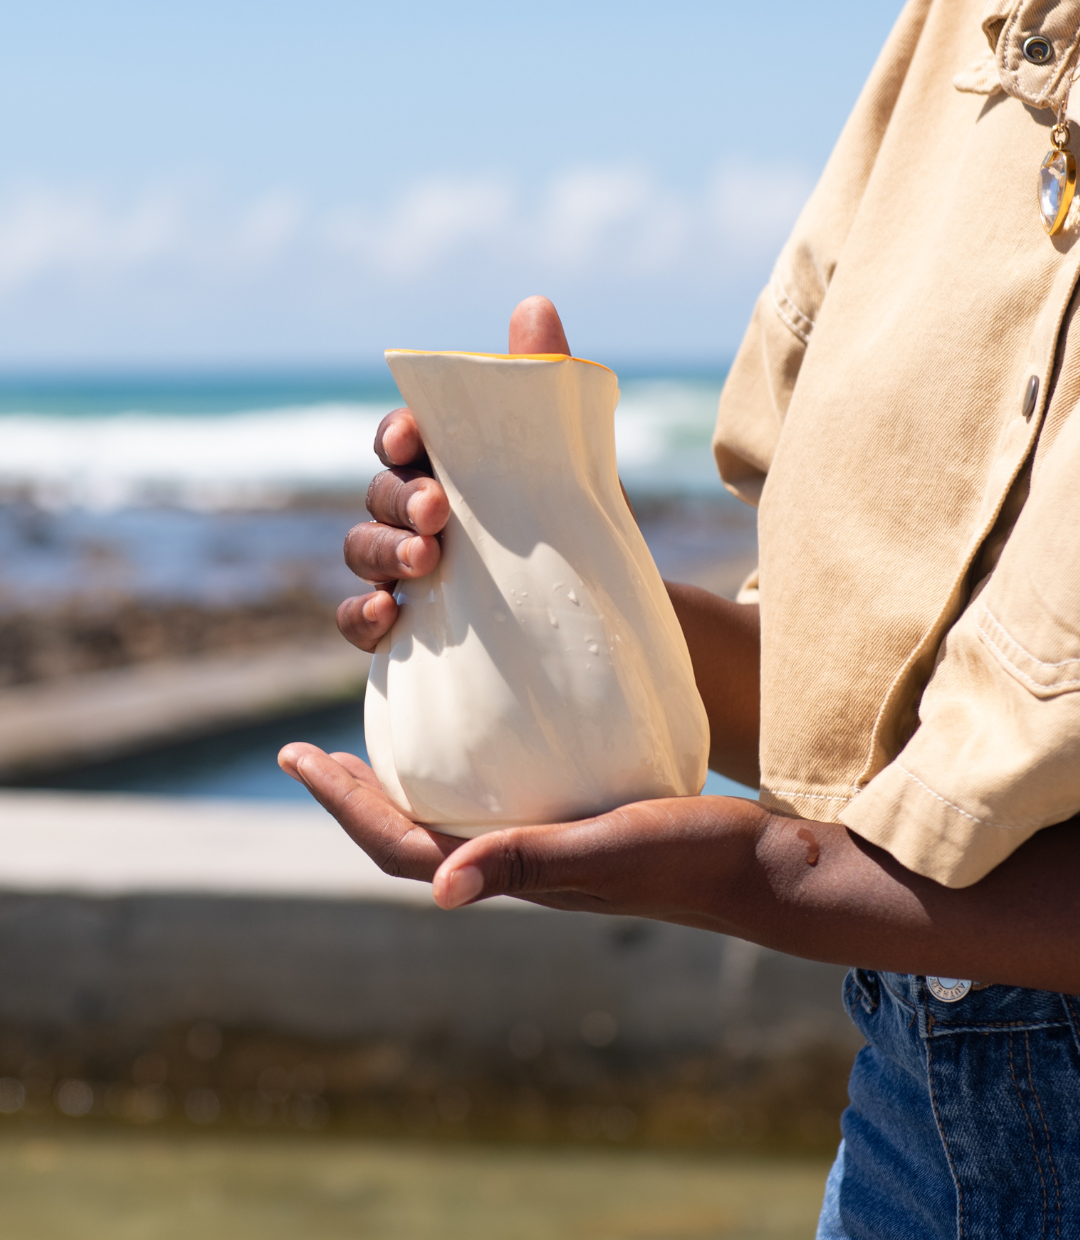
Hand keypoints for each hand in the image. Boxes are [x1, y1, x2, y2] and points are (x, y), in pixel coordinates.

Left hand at [278, 740, 1079, 994]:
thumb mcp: (614, 844)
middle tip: (308, 751)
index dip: (342, 803)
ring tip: (372, 741)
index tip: (294, 754)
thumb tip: (441, 888)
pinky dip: (457, 770)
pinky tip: (469, 736)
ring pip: (446, 818)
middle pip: (408, 834)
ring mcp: (545, 847)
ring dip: (397, 784)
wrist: (763, 865)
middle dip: (352, 794)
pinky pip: (492, 800)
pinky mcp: (575, 825)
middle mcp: (516, 864)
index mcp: (512, 872)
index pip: (400, 843)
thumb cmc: (693, 852)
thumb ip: (532, 859)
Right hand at [337, 296, 570, 652]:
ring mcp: (402, 570)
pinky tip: (386, 614)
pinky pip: (356, 621)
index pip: (401, 439)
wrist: (606, 611)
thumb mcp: (570, 457)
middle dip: (401, 498)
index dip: (398, 434)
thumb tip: (533, 306)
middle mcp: (415, 514)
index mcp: (446, 465)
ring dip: (381, 550)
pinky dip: (358, 616)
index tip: (412, 438)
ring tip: (424, 562)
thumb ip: (544, 384)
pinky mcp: (404, 627)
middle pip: (379, 493)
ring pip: (360, 549)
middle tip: (439, 513)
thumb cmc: (577, 523)